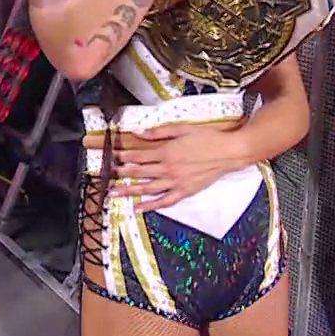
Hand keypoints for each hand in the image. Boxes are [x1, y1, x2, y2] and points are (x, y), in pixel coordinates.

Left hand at [84, 121, 252, 211]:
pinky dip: (151, 205)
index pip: (138, 155)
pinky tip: (139, 207)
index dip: (122, 156)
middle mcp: (168, 168)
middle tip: (105, 176)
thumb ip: (159, 131)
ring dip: (130, 191)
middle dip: (120, 174)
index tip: (110, 157)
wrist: (229, 152)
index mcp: (166, 151)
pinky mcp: (185, 191)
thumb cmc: (207, 138)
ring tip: (115, 193)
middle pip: (139, 172)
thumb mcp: (182, 128)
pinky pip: (165, 200)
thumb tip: (139, 132)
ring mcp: (176, 182)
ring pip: (148, 188)